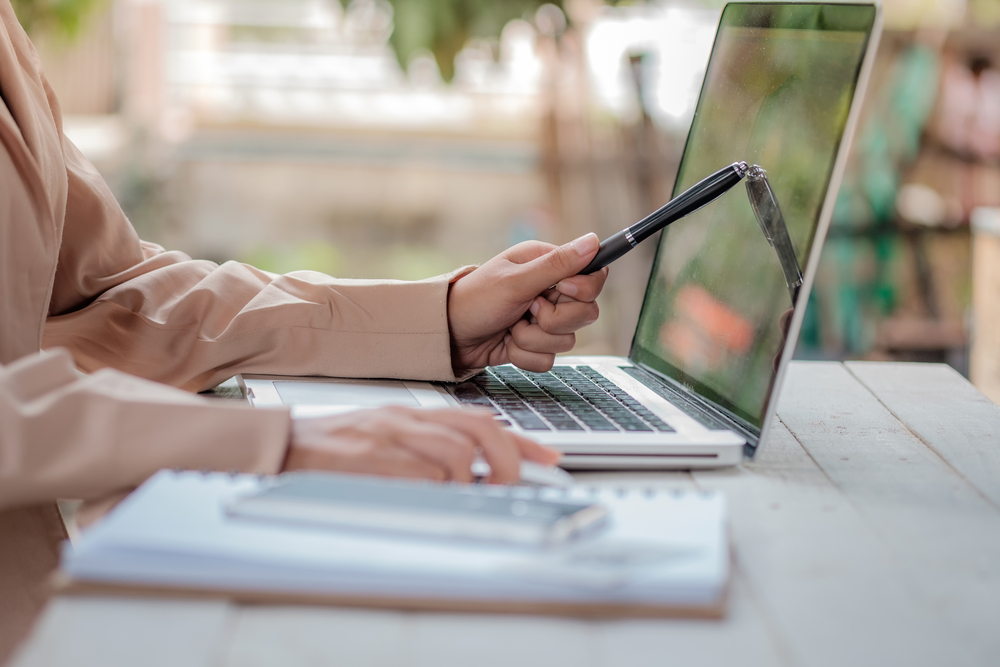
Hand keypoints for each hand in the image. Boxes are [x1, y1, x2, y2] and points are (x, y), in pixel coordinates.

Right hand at [283, 406, 560, 483]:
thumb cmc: (334, 449)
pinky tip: (426, 496)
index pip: (482, 420)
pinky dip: (437, 489)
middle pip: (482, 431)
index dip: (522, 440)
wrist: (284, 445)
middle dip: (507, 461)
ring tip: (456, 495)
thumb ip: (426, 447)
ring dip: (468, 482)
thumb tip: (470, 473)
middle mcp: (410, 418)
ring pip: (459, 454)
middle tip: (507, 486)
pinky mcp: (375, 457)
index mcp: (416, 413)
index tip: (549, 458)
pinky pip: (425, 473)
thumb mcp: (387, 438)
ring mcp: (393, 435)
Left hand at [448, 233, 609, 373]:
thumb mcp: (516, 280)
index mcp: (547, 266)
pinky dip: (525, 355)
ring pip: (567, 340)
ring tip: (510, 327)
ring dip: (533, 339)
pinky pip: (549, 359)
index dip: (581, 291)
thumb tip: (593, 241)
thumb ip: (557, 264)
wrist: (447, 336)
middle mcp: (549, 291)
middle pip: (586, 314)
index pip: (593, 278)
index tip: (557, 290)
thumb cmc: (474, 300)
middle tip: (526, 310)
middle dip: (553, 320)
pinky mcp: (535, 344)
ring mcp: (543, 320)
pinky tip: (507, 343)